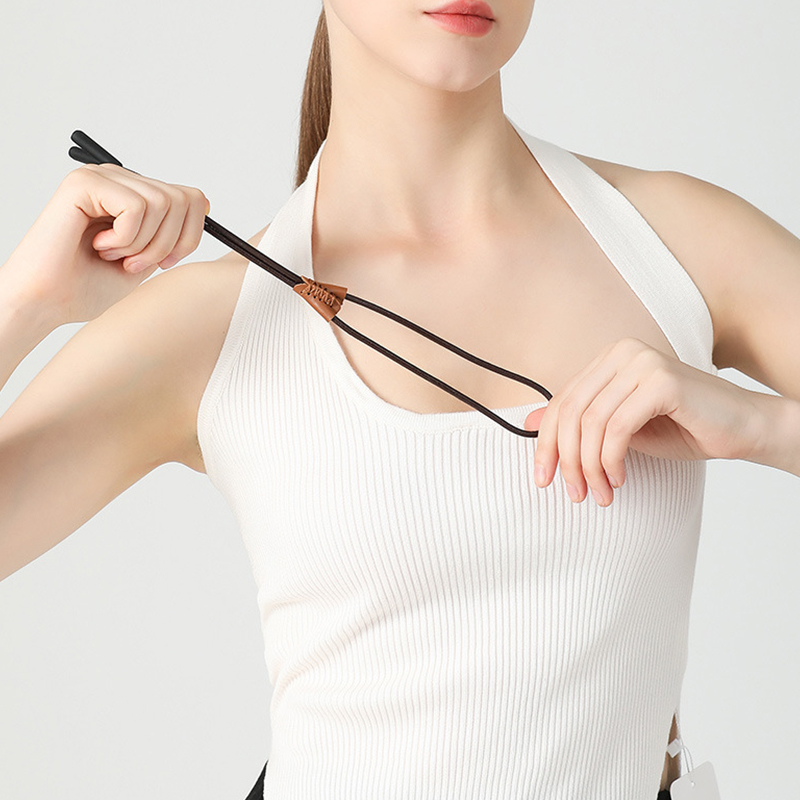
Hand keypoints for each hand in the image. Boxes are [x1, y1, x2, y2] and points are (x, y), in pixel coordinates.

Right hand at [2, 163, 209, 323]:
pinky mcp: (84, 182)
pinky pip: (136, 206)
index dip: (189, 237)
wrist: (48, 303)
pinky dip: (125, 238)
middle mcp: (120, 180)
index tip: (165, 263)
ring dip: (143, 244)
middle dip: (166, 244)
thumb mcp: (149, 259)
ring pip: (163, 203)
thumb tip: (206, 206)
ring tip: (113, 256)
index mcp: (136, 196)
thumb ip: (173, 232)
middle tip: (133, 264)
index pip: (192, 198)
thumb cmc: (89, 286)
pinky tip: (98, 246)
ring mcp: (102, 177)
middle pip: (183, 199)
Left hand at [524, 337, 766, 506]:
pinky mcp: (661, 381)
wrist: (740, 428)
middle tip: (572, 494)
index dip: (545, 443)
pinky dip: (611, 459)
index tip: (542, 479)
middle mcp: (621, 353)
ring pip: (591, 422)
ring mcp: (642, 362)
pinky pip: (617, 427)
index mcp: (607, 360)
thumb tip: (528, 422)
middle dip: (565, 459)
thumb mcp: (618, 429)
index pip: (562, 402)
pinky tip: (619, 478)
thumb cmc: (681, 427)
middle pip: (570, 412)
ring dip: (589, 466)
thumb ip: (579, 423)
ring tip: (599, 494)